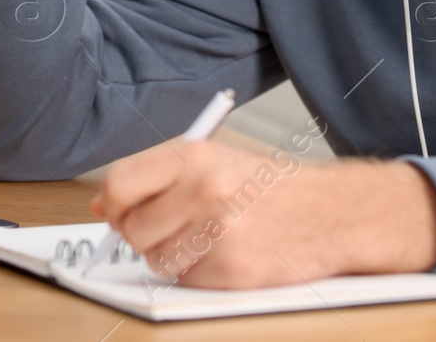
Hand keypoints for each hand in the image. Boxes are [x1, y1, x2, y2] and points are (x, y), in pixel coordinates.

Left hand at [89, 140, 435, 288]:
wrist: (331, 213)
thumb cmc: (272, 188)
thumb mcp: (214, 163)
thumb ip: (159, 180)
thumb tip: (105, 206)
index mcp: (195, 156)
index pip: (121, 183)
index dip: (115, 203)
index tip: (120, 210)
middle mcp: (203, 191)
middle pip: (134, 228)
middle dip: (145, 234)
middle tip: (175, 225)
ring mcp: (218, 233)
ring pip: (156, 259)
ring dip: (173, 255)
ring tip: (209, 236)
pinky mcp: (231, 270)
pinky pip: (186, 280)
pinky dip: (199, 273)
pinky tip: (228, 253)